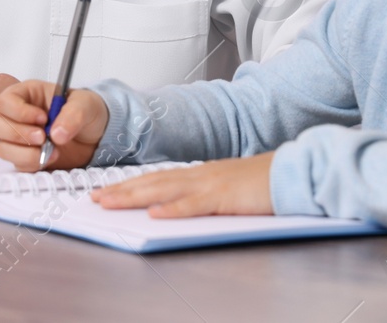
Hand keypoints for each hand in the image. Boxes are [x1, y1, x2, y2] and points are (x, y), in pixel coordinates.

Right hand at [0, 80, 109, 170]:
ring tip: (51, 149)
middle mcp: (18, 115)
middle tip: (43, 137)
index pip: (6, 101)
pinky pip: (16, 164)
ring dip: (26, 153)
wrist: (97, 136)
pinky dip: (32, 164)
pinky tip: (50, 157)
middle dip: (18, 134)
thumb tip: (57, 133)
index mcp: (28, 94)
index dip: (19, 112)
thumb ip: (73, 115)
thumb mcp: (86, 105)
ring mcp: (20, 138)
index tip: (43, 118)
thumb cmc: (88, 112)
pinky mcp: (25, 157)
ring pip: (2, 147)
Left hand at [92, 153, 274, 216]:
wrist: (292, 172)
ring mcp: (211, 184)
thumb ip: (203, 195)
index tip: (105, 190)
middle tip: (94, 198)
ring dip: (134, 197)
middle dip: (120, 190)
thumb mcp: (226, 187)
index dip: (129, 184)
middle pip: (152, 182)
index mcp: (199, 173)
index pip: (156, 178)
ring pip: (164, 190)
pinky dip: (174, 209)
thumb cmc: (263, 183)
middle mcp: (200, 174)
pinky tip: (155, 214)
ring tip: (110, 203)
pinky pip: (195, 205)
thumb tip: (177, 207)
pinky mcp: (225, 197)